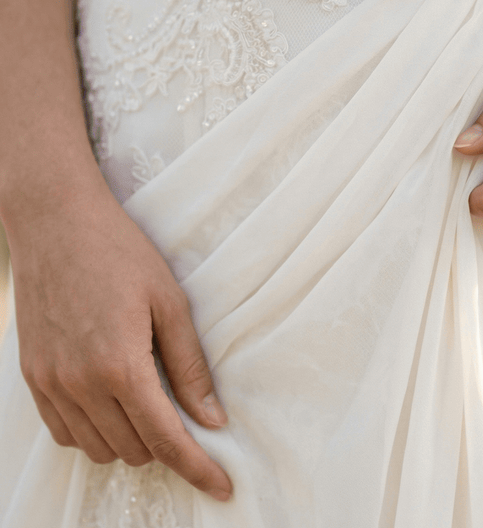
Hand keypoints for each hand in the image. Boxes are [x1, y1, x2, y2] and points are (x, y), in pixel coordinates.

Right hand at [6, 181, 232, 500]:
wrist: (57, 221)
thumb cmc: (120, 252)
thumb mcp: (169, 301)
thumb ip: (189, 366)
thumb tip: (212, 419)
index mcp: (120, 365)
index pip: (165, 438)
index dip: (197, 468)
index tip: (222, 487)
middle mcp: (80, 384)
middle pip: (132, 450)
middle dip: (166, 446)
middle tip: (186, 417)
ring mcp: (51, 383)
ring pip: (97, 449)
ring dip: (130, 442)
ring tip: (149, 404)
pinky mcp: (32, 377)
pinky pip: (64, 432)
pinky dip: (93, 432)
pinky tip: (112, 403)